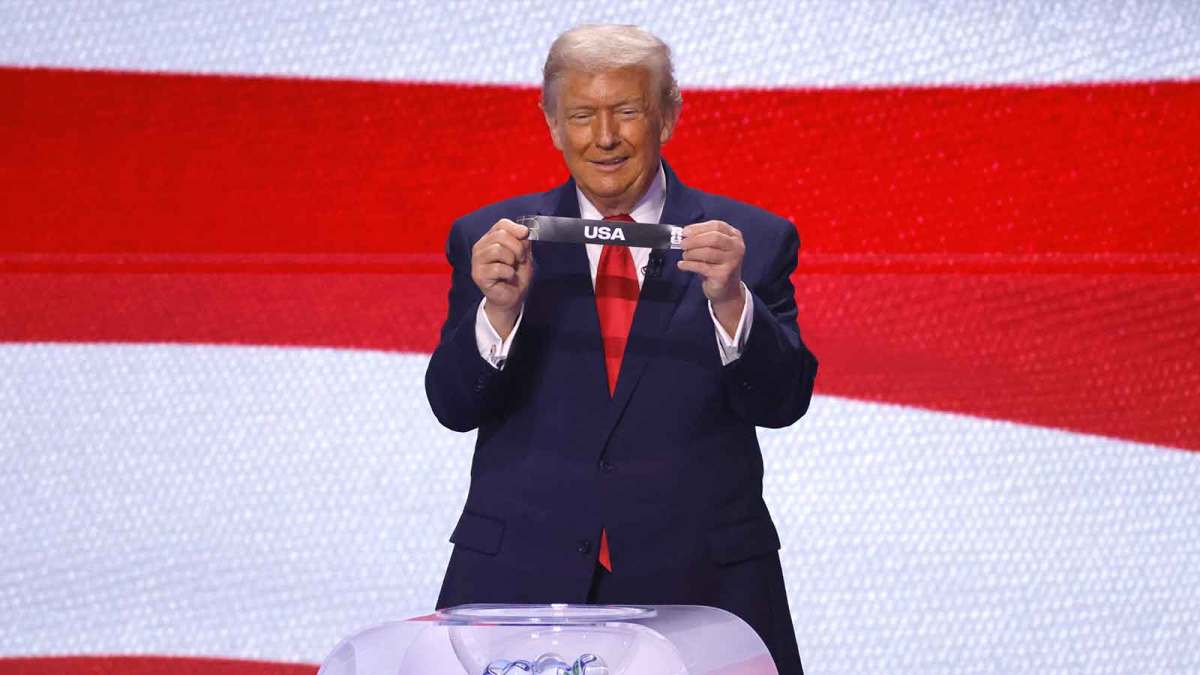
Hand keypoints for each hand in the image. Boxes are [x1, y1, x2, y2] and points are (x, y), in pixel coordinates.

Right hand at [471, 218, 532, 337]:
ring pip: (497, 249)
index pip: (501, 224)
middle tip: (520, 259)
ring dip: (512, 260)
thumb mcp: (524, 254)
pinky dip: (509, 273)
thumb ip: (523, 241)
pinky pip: (498, 267)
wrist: (513, 297)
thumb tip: (524, 231)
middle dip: (517, 247)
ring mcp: (477, 261)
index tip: (525, 235)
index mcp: (491, 239)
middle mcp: (481, 247)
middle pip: (500, 235)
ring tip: (512, 268)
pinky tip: (508, 277)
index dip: (516, 228)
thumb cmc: (516, 275)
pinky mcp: (478, 275)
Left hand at [678, 220, 744, 333]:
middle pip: (713, 237)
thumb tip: (685, 234)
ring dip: (691, 253)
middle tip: (682, 244)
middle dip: (694, 240)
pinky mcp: (723, 275)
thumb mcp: (714, 248)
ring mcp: (732, 261)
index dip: (698, 228)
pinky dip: (689, 264)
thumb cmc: (717, 266)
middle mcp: (736, 247)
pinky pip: (702, 266)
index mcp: (734, 237)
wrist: (727, 291)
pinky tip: (682, 265)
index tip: (685, 232)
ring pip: (707, 252)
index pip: (716, 226)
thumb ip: (703, 238)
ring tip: (685, 256)